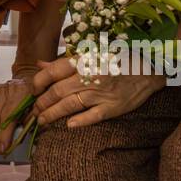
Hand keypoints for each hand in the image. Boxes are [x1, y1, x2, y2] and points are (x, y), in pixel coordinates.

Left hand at [30, 56, 165, 127]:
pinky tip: (68, 125)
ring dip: (52, 114)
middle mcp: (88, 76)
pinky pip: (93, 116)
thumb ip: (63, 61)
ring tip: (42, 121)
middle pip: (57, 92)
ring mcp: (100, 93)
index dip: (37, 83)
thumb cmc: (115, 59)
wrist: (147, 68)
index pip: (51, 73)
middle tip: (33, 112)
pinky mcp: (112, 107)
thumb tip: (40, 65)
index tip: (33, 91)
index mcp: (82, 60)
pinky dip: (80, 121)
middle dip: (41, 104)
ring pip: (69, 105)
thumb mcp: (88, 55)